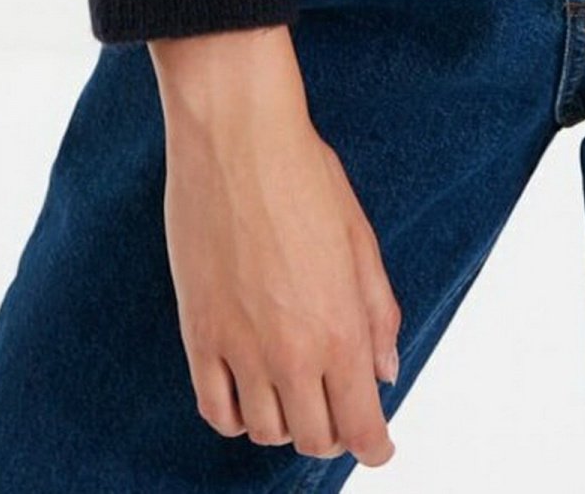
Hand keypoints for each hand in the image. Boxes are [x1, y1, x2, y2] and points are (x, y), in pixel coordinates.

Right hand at [150, 27, 402, 465]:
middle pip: (314, 436)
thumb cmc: (303, 173)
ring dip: (286, 424)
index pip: (361, 425)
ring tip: (294, 395)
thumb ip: (377, 310)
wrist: (235, 137)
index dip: (374, 446)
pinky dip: (236, 417)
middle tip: (338, 412)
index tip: (378, 447)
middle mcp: (291, 350)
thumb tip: (385, 368)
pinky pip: (216, 409)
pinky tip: (249, 396)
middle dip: (333, 433)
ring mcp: (240, 348)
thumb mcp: (359, 237)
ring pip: (266, 431)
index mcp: (340, 326)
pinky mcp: (199, 335)